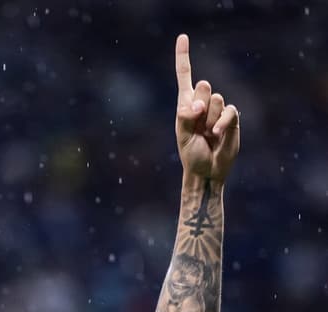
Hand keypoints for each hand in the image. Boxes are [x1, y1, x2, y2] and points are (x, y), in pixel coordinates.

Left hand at [174, 33, 239, 183]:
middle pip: (203, 85)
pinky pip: (229, 111)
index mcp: (186, 104)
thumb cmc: (191, 155)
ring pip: (216, 99)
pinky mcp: (231, 117)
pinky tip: (217, 134)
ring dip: (210, 118)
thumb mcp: (183, 137)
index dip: (183, 56)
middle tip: (197, 124)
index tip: (183, 37)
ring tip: (207, 134)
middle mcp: (202, 103)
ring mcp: (217, 109)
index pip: (185, 76)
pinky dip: (222, 123)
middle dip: (199, 104)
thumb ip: (186, 118)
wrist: (206, 171)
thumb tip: (196, 105)